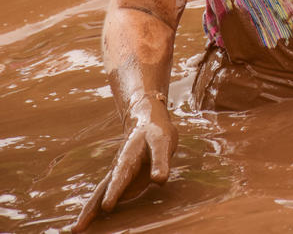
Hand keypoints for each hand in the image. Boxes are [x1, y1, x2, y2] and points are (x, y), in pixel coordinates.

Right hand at [71, 93, 177, 231]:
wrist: (147, 123)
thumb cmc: (156, 133)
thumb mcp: (162, 143)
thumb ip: (161, 161)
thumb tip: (159, 181)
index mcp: (128, 157)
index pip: (120, 176)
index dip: (114, 191)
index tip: (106, 207)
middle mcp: (119, 169)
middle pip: (102, 190)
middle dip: (90, 209)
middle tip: (77, 228)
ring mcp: (118, 176)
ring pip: (100, 194)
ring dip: (89, 212)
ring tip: (76, 230)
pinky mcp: (121, 182)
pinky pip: (107, 196)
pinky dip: (97, 210)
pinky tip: (91, 222)